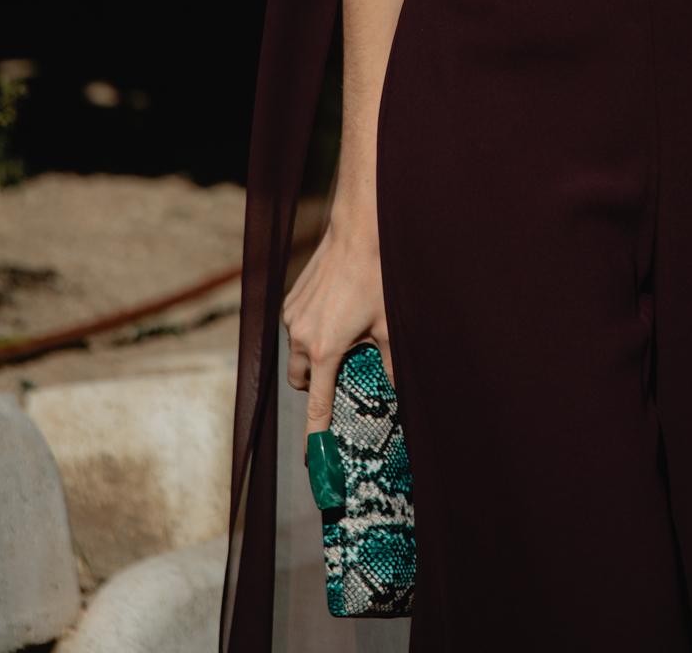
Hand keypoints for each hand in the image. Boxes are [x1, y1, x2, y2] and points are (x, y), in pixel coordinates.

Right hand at [282, 207, 392, 436]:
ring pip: (296, 354)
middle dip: (316, 387)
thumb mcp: (390, 326)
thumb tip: (399, 394)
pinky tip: (335, 315)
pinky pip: (296, 328)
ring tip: (343, 340)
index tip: (313, 460)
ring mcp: (293, 316)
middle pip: (300, 382)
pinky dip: (310, 332)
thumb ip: (392, 366)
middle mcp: (300, 335)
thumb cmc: (377, 277)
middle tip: (342, 377)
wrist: (359, 231)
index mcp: (324, 350)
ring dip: (313, 357)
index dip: (314, 436)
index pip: (315, 407)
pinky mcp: (291, 299)